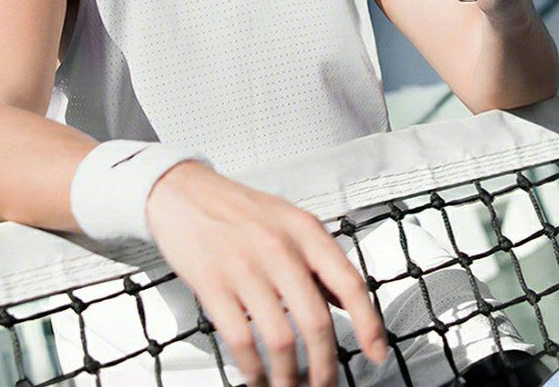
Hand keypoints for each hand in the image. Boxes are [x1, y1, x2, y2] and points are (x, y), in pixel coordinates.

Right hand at [146, 161, 387, 386]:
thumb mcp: (287, 220)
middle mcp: (279, 247)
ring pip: (281, 340)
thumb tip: (346, 304)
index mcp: (304, 230)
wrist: (182, 191)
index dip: (368, 325)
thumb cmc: (236, 208)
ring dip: (289, 377)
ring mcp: (244, 266)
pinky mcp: (213, 284)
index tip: (376, 354)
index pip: (349, 282)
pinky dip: (254, 370)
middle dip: (325, 367)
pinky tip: (258, 377)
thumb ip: (317, 259)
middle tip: (324, 385)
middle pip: (315, 321)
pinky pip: (241, 341)